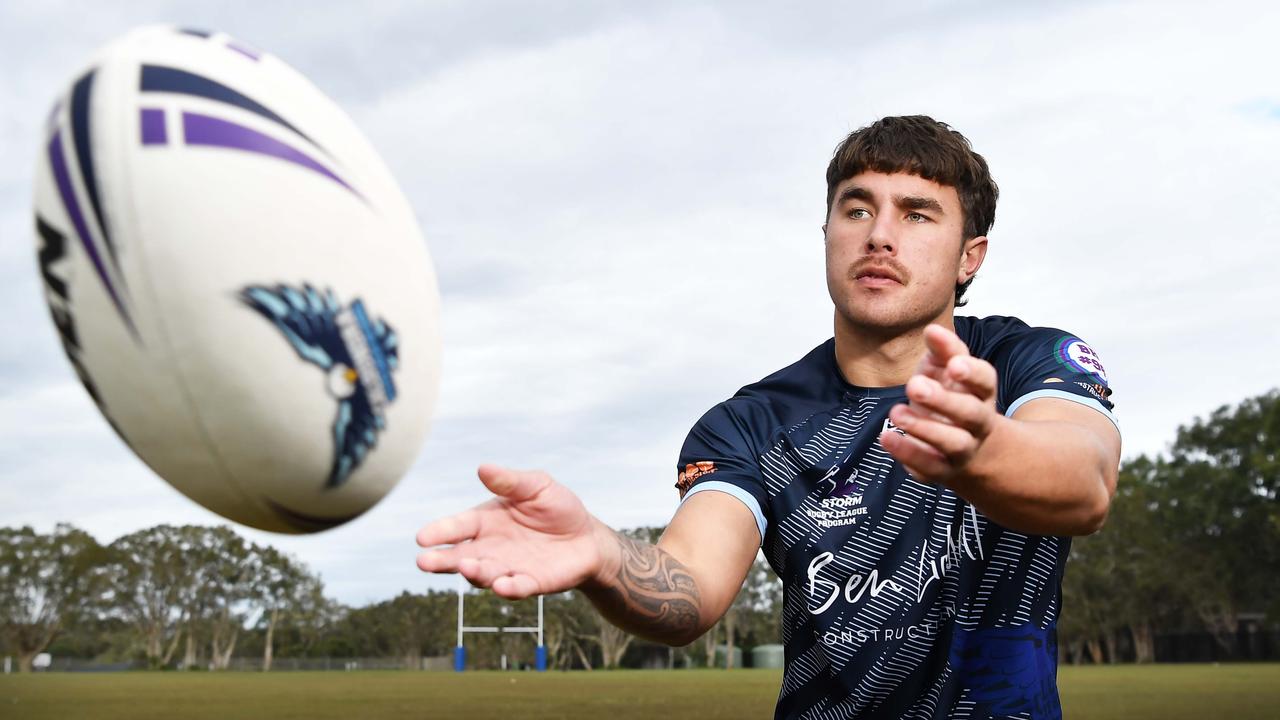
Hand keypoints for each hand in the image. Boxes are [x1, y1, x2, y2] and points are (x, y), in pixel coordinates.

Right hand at [416, 465, 609, 599]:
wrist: (587, 537)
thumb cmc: (557, 508)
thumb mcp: (536, 486)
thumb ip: (510, 481)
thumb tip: (483, 467)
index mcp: (486, 521)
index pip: (458, 527)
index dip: (440, 531)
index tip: (422, 537)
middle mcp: (490, 548)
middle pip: (460, 556)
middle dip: (442, 560)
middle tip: (424, 562)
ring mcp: (508, 567)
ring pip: (483, 574)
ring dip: (474, 573)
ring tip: (468, 567)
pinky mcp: (529, 583)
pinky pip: (515, 587)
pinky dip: (508, 588)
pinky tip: (502, 585)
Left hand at [880, 324, 1001, 486]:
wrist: (974, 450)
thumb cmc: (955, 397)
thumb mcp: (950, 371)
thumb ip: (944, 350)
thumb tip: (932, 329)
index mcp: (981, 393)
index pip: (985, 380)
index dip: (971, 373)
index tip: (953, 364)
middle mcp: (979, 422)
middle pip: (970, 413)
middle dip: (943, 399)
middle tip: (914, 384)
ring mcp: (964, 449)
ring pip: (953, 442)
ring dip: (924, 428)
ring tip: (896, 412)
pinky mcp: (944, 470)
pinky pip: (930, 467)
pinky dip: (908, 453)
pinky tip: (886, 438)